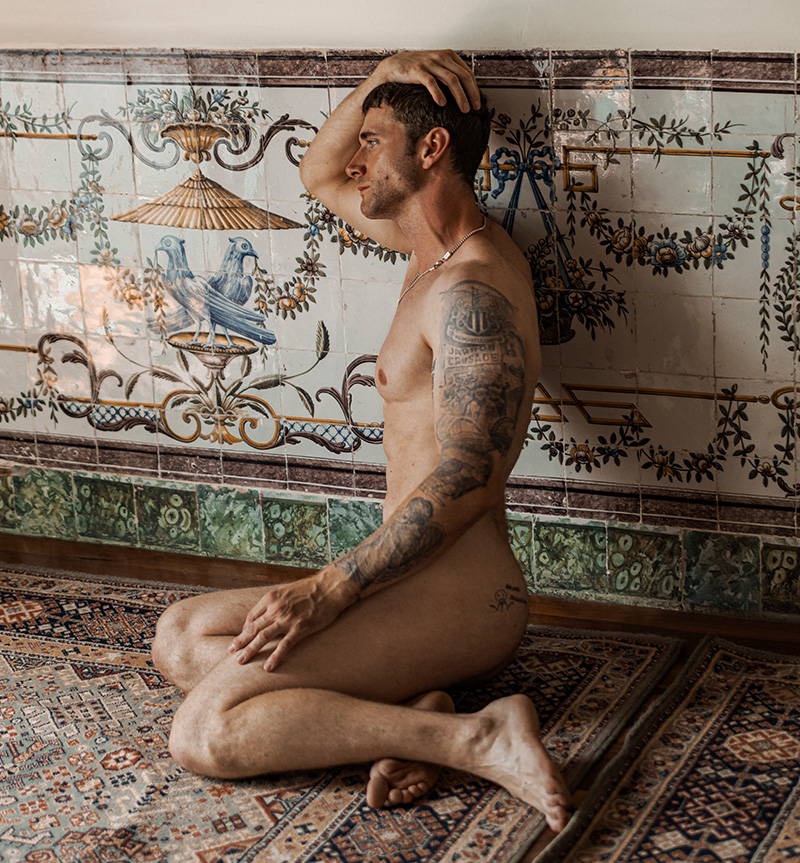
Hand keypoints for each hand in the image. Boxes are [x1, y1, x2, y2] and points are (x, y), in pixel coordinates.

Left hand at [227, 569, 357, 670]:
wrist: (331, 587)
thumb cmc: (312, 588)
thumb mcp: (288, 591)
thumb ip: (277, 602)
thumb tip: (270, 614)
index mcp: (271, 598)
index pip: (252, 617)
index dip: (244, 629)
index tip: (241, 638)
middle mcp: (276, 608)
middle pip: (253, 628)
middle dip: (240, 641)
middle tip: (231, 652)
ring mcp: (287, 619)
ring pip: (263, 637)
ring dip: (250, 650)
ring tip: (241, 661)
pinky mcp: (300, 628)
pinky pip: (284, 646)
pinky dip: (274, 657)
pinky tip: (267, 667)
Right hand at [374, 50, 480, 112]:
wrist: (394, 67)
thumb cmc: (417, 71)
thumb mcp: (437, 68)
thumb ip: (450, 75)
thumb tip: (466, 94)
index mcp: (448, 56)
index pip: (468, 72)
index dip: (475, 88)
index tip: (478, 103)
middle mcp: (441, 57)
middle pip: (463, 76)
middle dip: (471, 94)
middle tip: (475, 108)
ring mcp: (429, 63)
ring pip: (451, 80)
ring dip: (460, 96)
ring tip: (464, 110)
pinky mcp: (417, 70)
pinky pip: (432, 82)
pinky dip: (438, 93)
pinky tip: (442, 104)